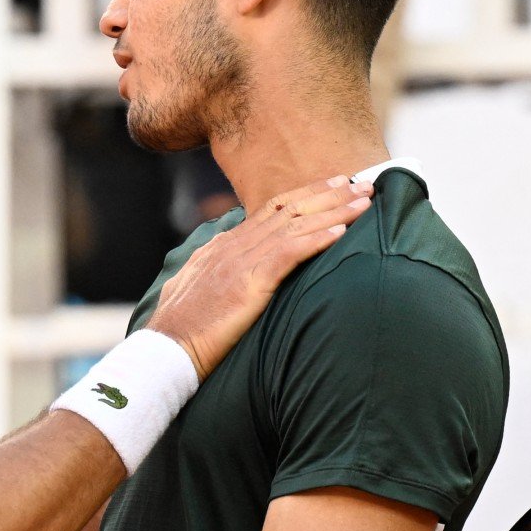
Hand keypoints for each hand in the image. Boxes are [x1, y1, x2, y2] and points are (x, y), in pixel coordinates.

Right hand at [148, 176, 369, 377]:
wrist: (166, 348)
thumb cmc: (180, 328)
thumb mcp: (195, 288)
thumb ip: (215, 270)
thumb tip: (225, 264)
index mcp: (223, 245)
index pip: (272, 210)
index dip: (306, 194)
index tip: (333, 185)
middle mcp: (233, 246)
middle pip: (288, 208)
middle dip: (328, 194)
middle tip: (361, 182)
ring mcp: (240, 262)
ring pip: (295, 226)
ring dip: (334, 212)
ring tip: (364, 201)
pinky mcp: (248, 284)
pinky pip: (288, 255)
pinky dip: (316, 241)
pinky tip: (341, 234)